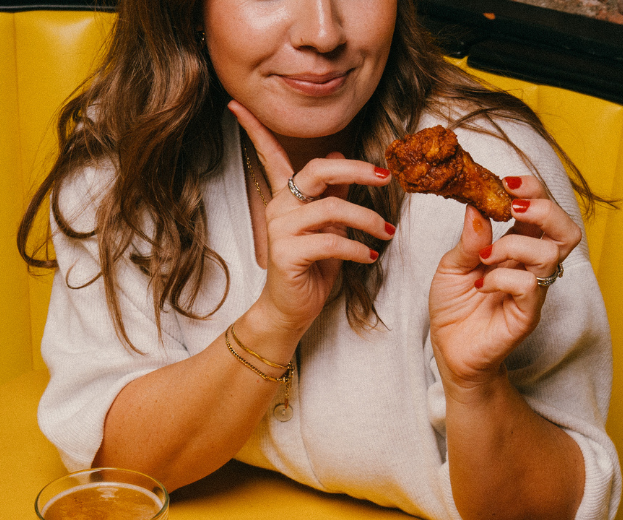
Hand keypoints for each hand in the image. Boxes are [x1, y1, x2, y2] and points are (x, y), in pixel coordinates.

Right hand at [229, 102, 394, 340]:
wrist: (291, 312)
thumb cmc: (310, 271)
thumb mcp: (327, 228)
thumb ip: (332, 196)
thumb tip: (339, 158)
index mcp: (285, 197)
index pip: (270, 155)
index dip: (254, 129)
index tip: (236, 104)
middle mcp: (279, 207)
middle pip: (319, 170)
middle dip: (357, 170)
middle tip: (385, 177)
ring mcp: (281, 229)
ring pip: (333, 209)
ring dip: (368, 221)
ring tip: (386, 233)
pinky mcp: (288, 253)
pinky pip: (331, 241)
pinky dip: (357, 248)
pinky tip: (370, 256)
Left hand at [428, 176, 581, 393]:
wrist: (449, 350)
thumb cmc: (454, 309)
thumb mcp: (451, 265)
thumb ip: (468, 238)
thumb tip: (476, 207)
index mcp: (518, 246)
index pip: (542, 210)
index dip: (533, 190)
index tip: (506, 182)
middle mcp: (532, 266)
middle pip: (566, 229)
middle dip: (544, 209)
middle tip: (512, 209)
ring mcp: (533, 290)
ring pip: (551, 253)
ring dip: (514, 245)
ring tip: (484, 257)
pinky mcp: (528, 314)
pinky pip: (529, 285)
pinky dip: (502, 277)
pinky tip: (481, 285)